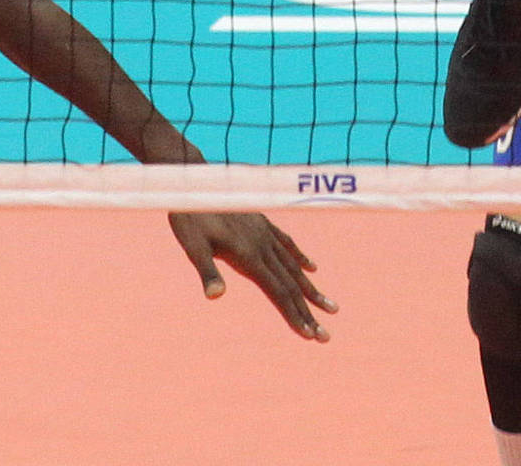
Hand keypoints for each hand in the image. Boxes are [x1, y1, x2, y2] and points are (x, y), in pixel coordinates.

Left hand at [168, 212, 335, 341]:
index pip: (278, 292)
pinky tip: (311, 267)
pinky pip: (287, 244)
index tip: (311, 336)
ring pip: (294, 267)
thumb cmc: (190, 217)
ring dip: (311, 290)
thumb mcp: (192, 246)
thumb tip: (214, 295)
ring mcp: (264, 233)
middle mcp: (262, 246)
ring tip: (331, 306)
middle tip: (326, 337)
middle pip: (291, 285)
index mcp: (249, 256)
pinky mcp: (261, 222)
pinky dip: (300, 258)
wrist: (195, 184)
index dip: (295, 316)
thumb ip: (207, 271)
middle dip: (309, 312)